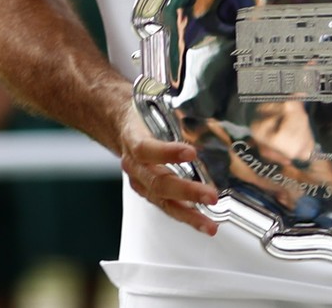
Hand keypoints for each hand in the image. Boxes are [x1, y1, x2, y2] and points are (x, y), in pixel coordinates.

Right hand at [118, 103, 220, 234]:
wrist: (119, 124)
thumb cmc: (140, 115)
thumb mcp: (152, 107)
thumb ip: (177, 113)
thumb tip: (212, 115)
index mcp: (132, 138)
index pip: (146, 148)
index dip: (166, 152)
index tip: (190, 153)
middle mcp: (134, 165)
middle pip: (157, 182)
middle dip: (186, 191)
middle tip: (210, 195)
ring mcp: (140, 182)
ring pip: (162, 201)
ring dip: (188, 214)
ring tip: (209, 224)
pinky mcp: (148, 192)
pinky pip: (166, 206)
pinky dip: (186, 216)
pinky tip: (204, 222)